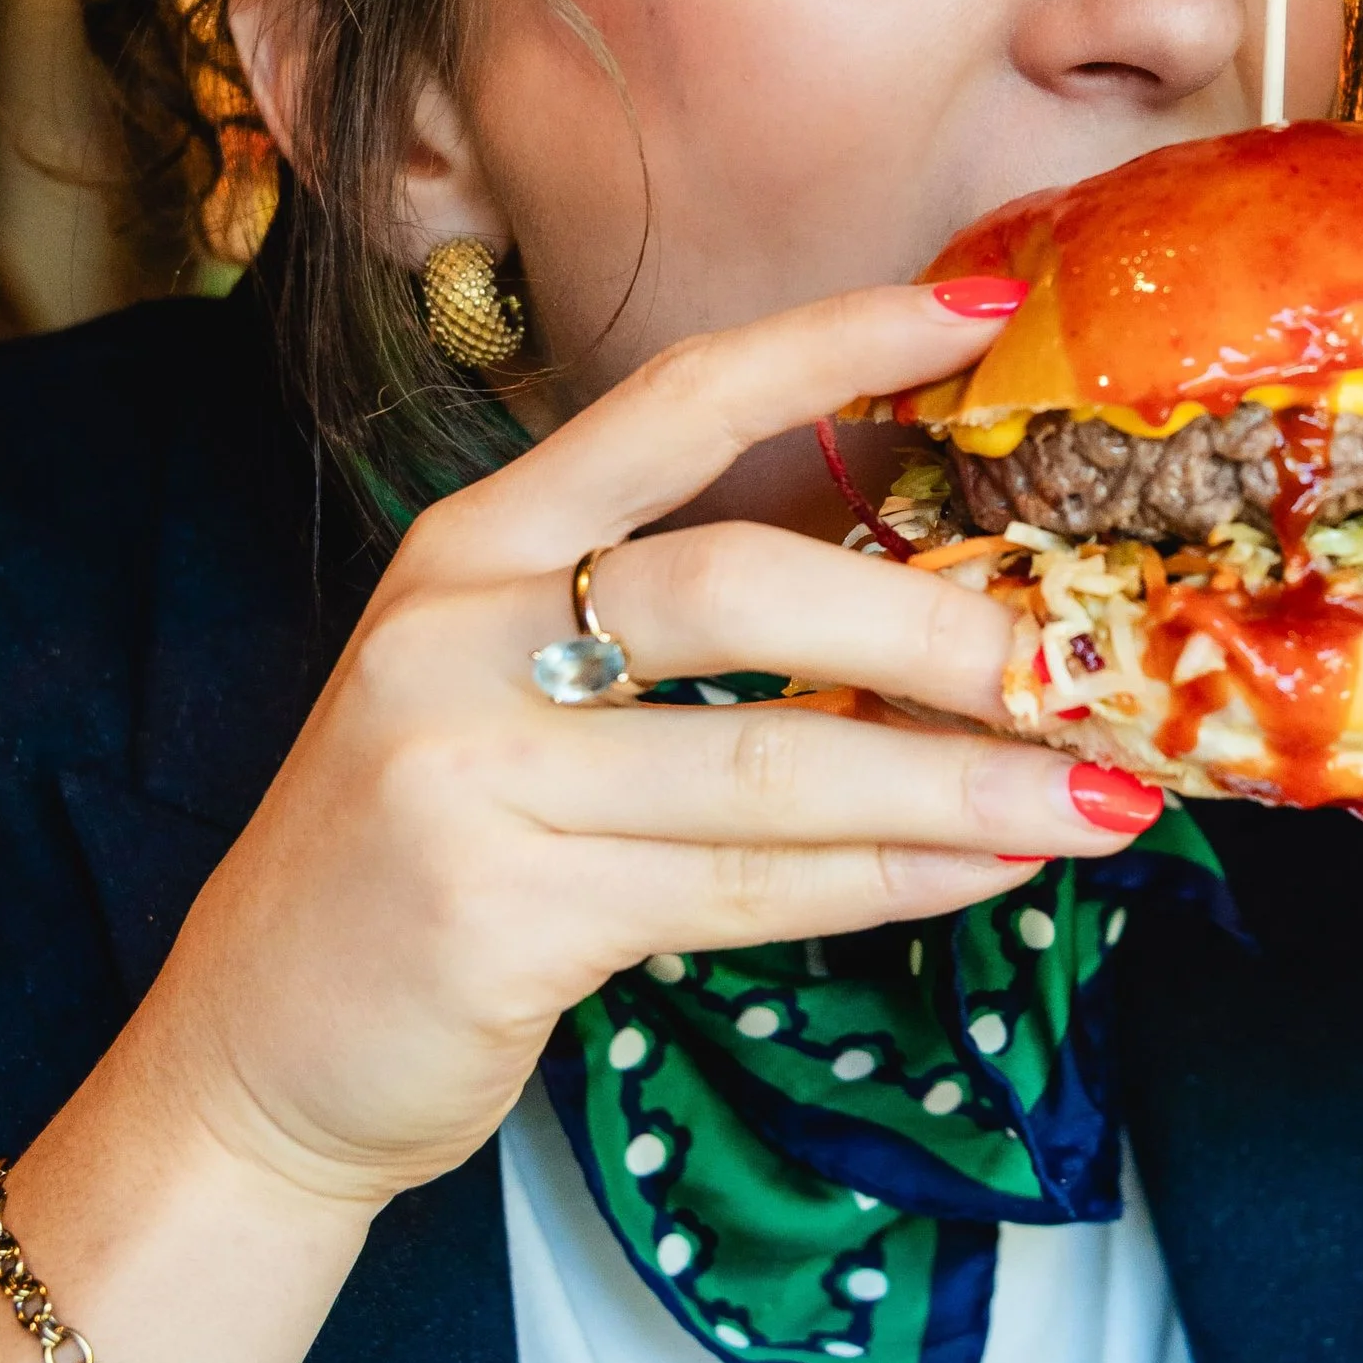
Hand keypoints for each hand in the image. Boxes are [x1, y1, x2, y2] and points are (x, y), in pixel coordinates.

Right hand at [126, 279, 1164, 1212]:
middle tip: (1080, 659)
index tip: (981, 310)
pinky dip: (885, 880)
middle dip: (930, 624)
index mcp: (472, 544)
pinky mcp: (500, 913)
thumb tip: (924, 608)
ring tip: (1099, 792)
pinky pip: (741, 888)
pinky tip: (986, 873)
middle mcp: (456, 634)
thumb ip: (662, 630)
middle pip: (736, 586)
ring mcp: (469, 775)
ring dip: (955, 783)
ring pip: (767, 764)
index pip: (671, 402)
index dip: (830, 344)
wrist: (263, 1053)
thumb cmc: (434, 855)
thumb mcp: (511, 694)